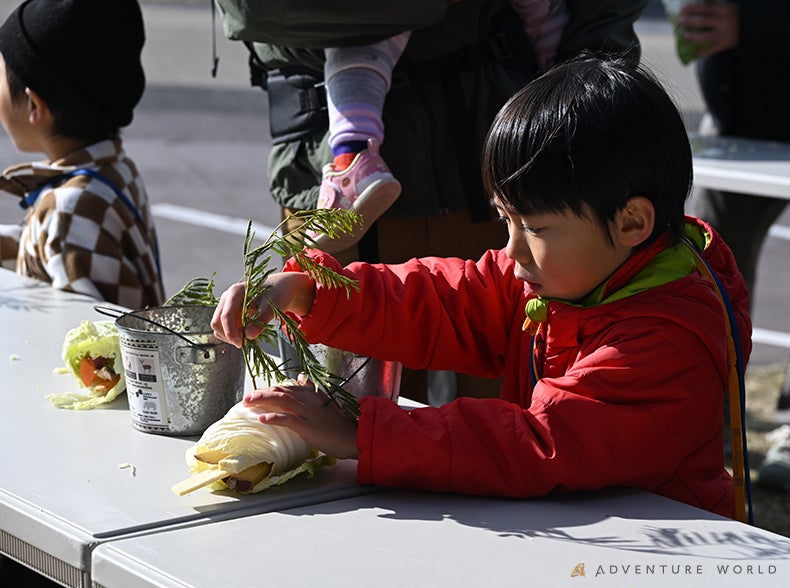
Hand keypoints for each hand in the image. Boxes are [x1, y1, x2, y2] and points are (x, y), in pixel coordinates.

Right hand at [211, 272, 315, 347]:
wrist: (278, 289)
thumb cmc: (276, 294)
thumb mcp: (272, 307)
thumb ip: (260, 320)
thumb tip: (248, 336)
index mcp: (235, 292)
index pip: (226, 316)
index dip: (231, 332)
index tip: (241, 344)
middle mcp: (227, 298)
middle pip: (217, 323)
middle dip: (230, 336)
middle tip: (247, 342)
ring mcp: (226, 306)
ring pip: (218, 327)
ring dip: (230, 336)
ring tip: (249, 335)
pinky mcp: (229, 313)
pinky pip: (224, 328)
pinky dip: (233, 334)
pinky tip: (247, 332)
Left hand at [243, 381, 358, 459]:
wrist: (354, 437)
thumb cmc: (340, 424)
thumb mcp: (326, 402)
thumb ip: (312, 389)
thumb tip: (301, 377)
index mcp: (312, 394)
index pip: (286, 388)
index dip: (269, 389)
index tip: (256, 393)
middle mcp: (309, 399)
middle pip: (280, 392)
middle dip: (261, 393)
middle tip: (246, 398)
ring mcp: (309, 412)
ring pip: (282, 401)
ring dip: (262, 400)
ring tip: (248, 403)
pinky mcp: (309, 426)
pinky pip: (289, 419)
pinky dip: (274, 417)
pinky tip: (262, 418)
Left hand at [677, 2, 738, 58]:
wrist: (749, 27)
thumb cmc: (732, 16)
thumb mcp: (725, 8)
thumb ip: (712, 9)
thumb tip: (691, 11)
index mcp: (725, 9)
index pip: (706, 8)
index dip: (692, 8)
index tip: (682, 9)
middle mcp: (725, 22)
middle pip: (703, 21)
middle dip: (689, 21)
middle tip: (680, 21)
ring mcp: (725, 35)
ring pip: (704, 37)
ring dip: (692, 36)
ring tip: (684, 35)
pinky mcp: (724, 45)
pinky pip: (709, 50)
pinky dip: (700, 53)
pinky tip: (692, 54)